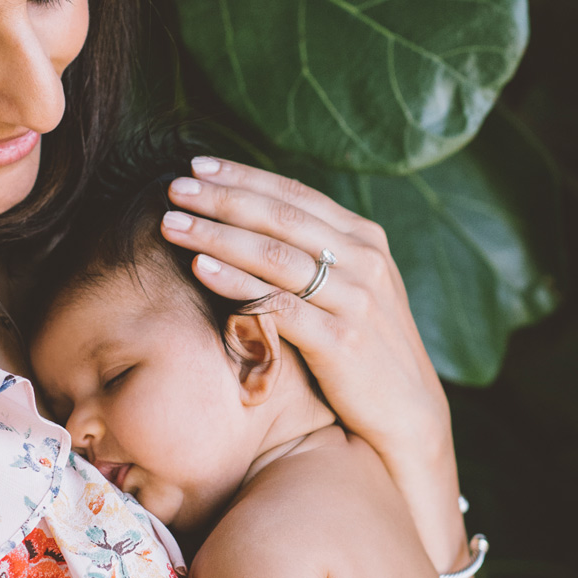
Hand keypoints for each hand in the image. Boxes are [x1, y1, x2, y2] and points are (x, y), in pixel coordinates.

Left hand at [161, 158, 468, 577]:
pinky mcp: (341, 341)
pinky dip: (236, 283)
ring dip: (218, 235)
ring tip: (172, 224)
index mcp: (365, 239)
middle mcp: (364, 261)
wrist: (406, 412)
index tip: (196, 165)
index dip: (243, 177)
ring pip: (275, 256)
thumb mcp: (353, 290)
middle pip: (280, 218)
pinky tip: (199, 269)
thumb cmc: (365, 350)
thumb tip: (256, 222)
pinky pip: (278, 304)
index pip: (295, 195)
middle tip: (173, 187)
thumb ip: (318, 255)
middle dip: (221, 199)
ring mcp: (354, 300)